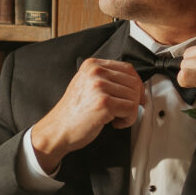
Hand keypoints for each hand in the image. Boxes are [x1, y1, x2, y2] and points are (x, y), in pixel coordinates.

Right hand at [29, 58, 145, 172]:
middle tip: (126, 111)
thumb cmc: (73, 112)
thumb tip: (134, 84)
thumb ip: (106, 79)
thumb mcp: (86, 85)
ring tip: (116, 118)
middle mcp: (95, 72)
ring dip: (130, 112)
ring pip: (134, 96)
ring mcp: (99, 87)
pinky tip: (115, 123)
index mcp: (92, 65)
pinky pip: (131, 109)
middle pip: (133, 82)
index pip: (127, 68)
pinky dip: (128, 120)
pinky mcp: (104, 103)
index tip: (137, 95)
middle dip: (135, 100)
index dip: (137, 84)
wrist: (58, 129)